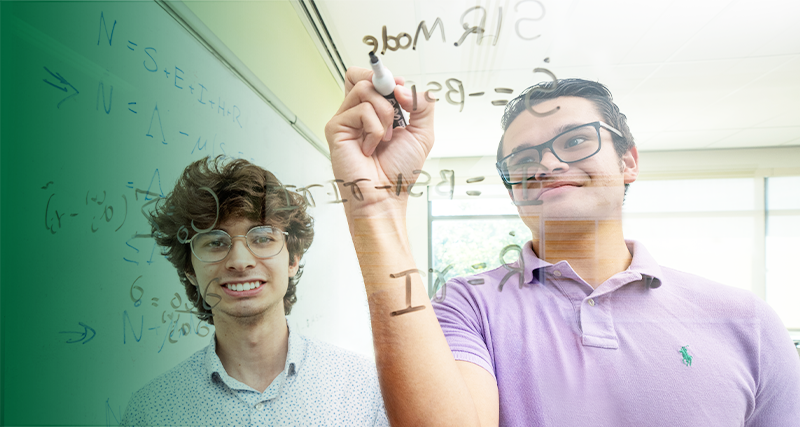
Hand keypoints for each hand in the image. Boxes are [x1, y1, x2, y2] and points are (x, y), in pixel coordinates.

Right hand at [325, 67, 433, 216]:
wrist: (386, 195)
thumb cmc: (400, 170)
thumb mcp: (422, 132)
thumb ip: (421, 104)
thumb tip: (400, 87)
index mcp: (374, 111)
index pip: (371, 77)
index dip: (386, 77)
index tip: (400, 90)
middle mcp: (357, 112)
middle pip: (359, 74)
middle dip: (383, 86)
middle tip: (395, 109)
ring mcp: (345, 119)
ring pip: (364, 89)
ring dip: (384, 114)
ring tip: (384, 138)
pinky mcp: (335, 128)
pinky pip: (360, 110)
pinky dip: (374, 129)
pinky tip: (370, 147)